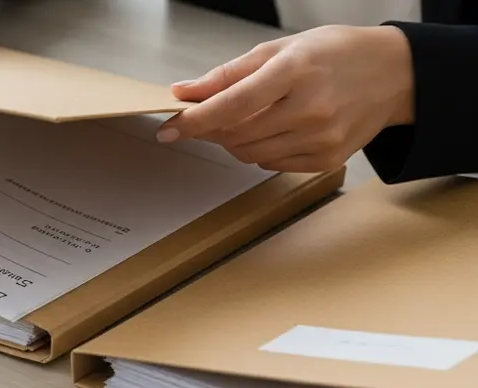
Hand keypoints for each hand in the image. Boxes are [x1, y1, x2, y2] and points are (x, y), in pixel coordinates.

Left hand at [157, 25, 414, 171]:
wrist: (394, 73)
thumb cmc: (334, 54)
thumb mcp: (280, 49)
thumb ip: (228, 74)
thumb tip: (184, 92)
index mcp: (295, 72)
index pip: (231, 105)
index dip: (194, 121)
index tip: (168, 130)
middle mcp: (310, 109)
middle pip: (235, 135)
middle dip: (212, 129)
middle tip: (208, 117)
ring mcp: (321, 139)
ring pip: (249, 154)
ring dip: (233, 141)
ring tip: (247, 119)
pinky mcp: (327, 160)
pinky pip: (272, 164)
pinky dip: (259, 151)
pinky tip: (273, 130)